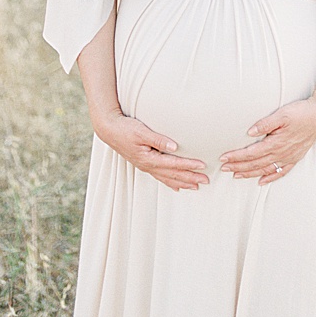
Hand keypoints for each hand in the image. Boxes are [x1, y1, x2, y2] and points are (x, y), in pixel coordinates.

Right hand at [93, 110, 210, 190]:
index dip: (189, 165)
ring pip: (167, 178)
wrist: (109, 130)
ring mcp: (146, 166)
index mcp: (148, 158)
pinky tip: (177, 187)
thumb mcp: (142, 132)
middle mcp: (148, 165)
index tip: (203, 166)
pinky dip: (170, 182)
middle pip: (173, 174)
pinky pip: (159, 176)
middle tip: (206, 180)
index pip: (173, 164)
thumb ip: (159, 139)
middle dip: (190, 178)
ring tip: (196, 186)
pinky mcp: (144, 164)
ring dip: (182, 182)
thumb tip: (175, 147)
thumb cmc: (125, 129)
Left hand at [219, 91, 315, 183]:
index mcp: (276, 142)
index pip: (251, 153)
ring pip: (265, 169)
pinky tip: (261, 181)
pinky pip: (281, 172)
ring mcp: (288, 157)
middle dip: (238, 166)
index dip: (236, 156)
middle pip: (255, 163)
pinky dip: (270, 177)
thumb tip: (249, 132)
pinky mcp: (295, 157)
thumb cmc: (302, 112)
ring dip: (250, 173)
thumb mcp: (283, 114)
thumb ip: (265, 123)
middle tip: (223, 168)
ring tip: (236, 175)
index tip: (223, 158)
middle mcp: (281, 153)